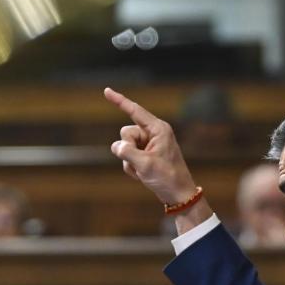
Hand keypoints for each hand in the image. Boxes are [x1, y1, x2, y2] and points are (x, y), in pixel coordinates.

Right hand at [104, 87, 196, 204]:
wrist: (177, 194)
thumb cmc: (167, 177)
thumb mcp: (146, 165)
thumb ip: (127, 152)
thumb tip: (116, 146)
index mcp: (158, 129)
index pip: (135, 111)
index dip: (119, 101)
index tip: (107, 91)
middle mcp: (153, 133)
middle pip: (126, 133)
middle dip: (127, 148)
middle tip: (142, 162)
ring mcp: (148, 144)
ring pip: (124, 146)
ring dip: (129, 161)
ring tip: (144, 170)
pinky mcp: (144, 154)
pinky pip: (127, 156)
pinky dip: (131, 167)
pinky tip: (143, 175)